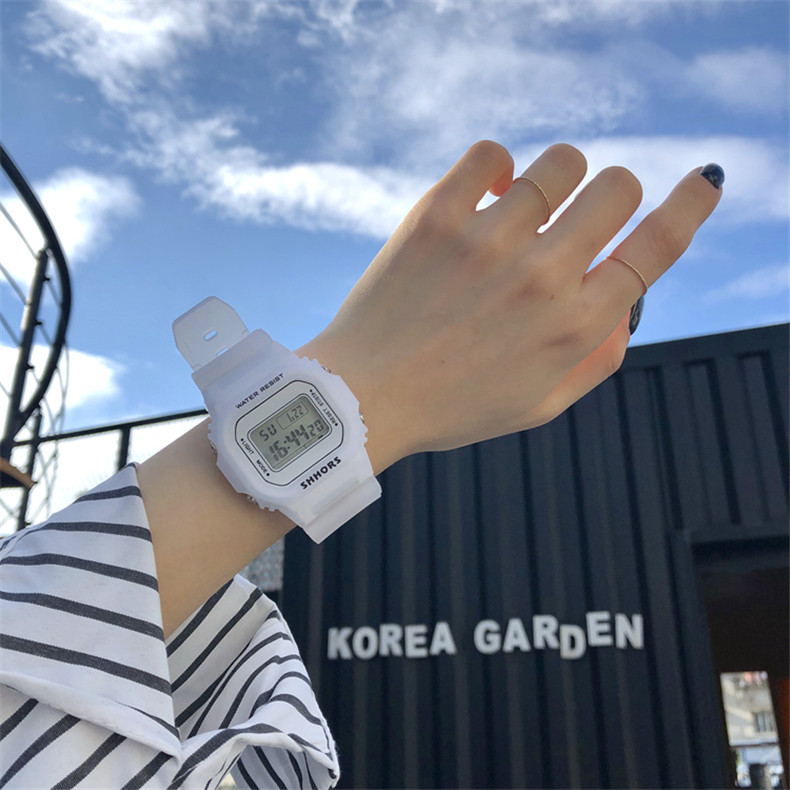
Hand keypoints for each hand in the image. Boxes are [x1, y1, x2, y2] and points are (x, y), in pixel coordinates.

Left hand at [300, 142, 722, 473]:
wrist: (362, 398)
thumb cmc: (452, 406)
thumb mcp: (540, 404)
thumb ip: (596, 357)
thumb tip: (626, 301)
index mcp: (573, 326)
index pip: (658, 246)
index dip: (691, 205)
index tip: (702, 180)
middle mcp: (541, 276)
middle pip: (617, 188)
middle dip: (610, 198)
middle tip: (577, 221)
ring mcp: (488, 240)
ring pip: (562, 161)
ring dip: (557, 181)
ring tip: (526, 211)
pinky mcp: (436, 215)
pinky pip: (491, 153)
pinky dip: (497, 167)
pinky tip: (489, 195)